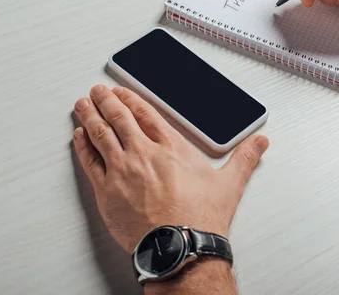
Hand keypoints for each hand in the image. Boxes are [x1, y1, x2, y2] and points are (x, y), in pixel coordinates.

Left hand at [72, 85, 268, 253]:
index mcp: (171, 148)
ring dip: (90, 116)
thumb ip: (245, 158)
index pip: (146, 114)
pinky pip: (90, 161)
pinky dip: (82, 146)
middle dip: (106, 101)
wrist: (180, 247)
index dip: (131, 99)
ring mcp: (122, 172)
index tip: (122, 92)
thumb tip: (259, 144)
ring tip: (83, 105)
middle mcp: (144, 154)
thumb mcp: (230, 183)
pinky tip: (78, 136)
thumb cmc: (200, 217)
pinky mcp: (107, 192)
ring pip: (100, 134)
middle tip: (98, 91)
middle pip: (119, 118)